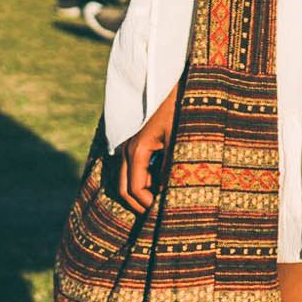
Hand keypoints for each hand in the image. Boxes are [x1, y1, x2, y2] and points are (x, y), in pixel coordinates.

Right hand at [114, 87, 179, 212]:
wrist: (172, 85)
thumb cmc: (178, 110)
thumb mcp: (178, 140)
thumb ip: (172, 168)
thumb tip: (170, 195)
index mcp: (136, 151)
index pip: (134, 189)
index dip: (148, 204)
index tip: (164, 212)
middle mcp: (126, 150)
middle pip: (122, 189)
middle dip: (138, 204)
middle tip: (157, 215)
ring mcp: (127, 147)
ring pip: (125, 180)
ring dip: (139, 193)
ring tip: (160, 201)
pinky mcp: (134, 144)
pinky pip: (131, 169)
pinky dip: (141, 181)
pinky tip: (160, 183)